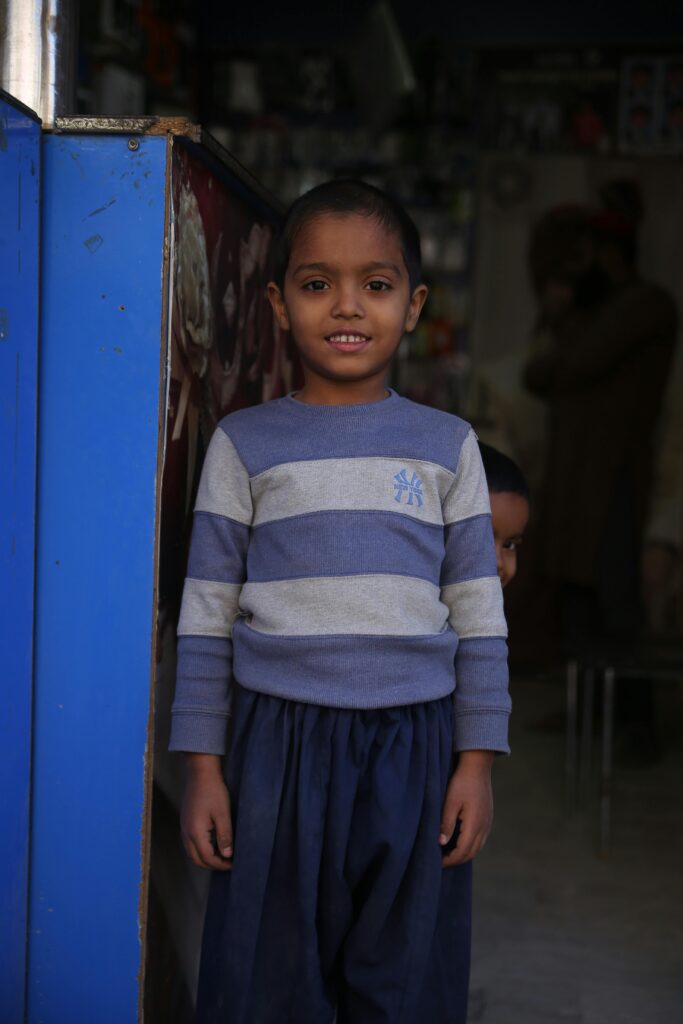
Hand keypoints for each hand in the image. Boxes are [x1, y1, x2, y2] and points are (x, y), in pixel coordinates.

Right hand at [181, 753, 232, 870]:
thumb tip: (227, 855)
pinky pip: (190, 844)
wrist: (200, 773)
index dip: (221, 864)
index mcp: (195, 833)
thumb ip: (225, 836)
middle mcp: (186, 833)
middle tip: (228, 864)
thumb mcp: (223, 814)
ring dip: (206, 858)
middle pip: (197, 859)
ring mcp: (183, 828)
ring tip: (222, 856)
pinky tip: (213, 845)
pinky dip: (200, 850)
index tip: (234, 864)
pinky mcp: (185, 822)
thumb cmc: (213, 791)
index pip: (207, 858)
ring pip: (192, 853)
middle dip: (212, 865)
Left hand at [439, 751, 493, 866]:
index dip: (450, 860)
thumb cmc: (462, 782)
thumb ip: (446, 823)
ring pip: (477, 847)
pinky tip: (459, 842)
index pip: (462, 851)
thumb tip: (441, 843)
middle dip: (456, 860)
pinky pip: (480, 839)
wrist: (477, 767)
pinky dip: (470, 846)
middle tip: (440, 862)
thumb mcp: (450, 801)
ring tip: (448, 854)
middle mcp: (484, 827)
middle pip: (471, 853)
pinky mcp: (488, 818)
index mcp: (475, 824)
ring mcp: (488, 823)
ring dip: (464, 854)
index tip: (437, 863)